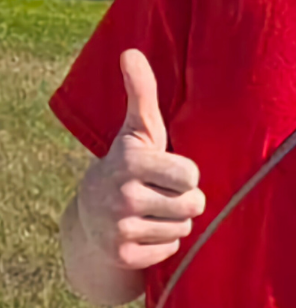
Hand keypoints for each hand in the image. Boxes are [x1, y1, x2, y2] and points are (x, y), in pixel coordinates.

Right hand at [76, 49, 204, 272]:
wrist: (91, 213)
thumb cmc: (130, 162)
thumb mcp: (138, 128)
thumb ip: (141, 91)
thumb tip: (130, 51)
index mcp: (131, 161)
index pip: (191, 175)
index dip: (187, 173)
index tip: (170, 170)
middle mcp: (122, 196)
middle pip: (192, 205)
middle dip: (186, 200)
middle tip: (166, 193)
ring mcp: (119, 228)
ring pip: (182, 229)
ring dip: (176, 222)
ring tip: (156, 210)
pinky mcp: (122, 256)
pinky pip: (169, 251)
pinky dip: (164, 244)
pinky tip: (147, 231)